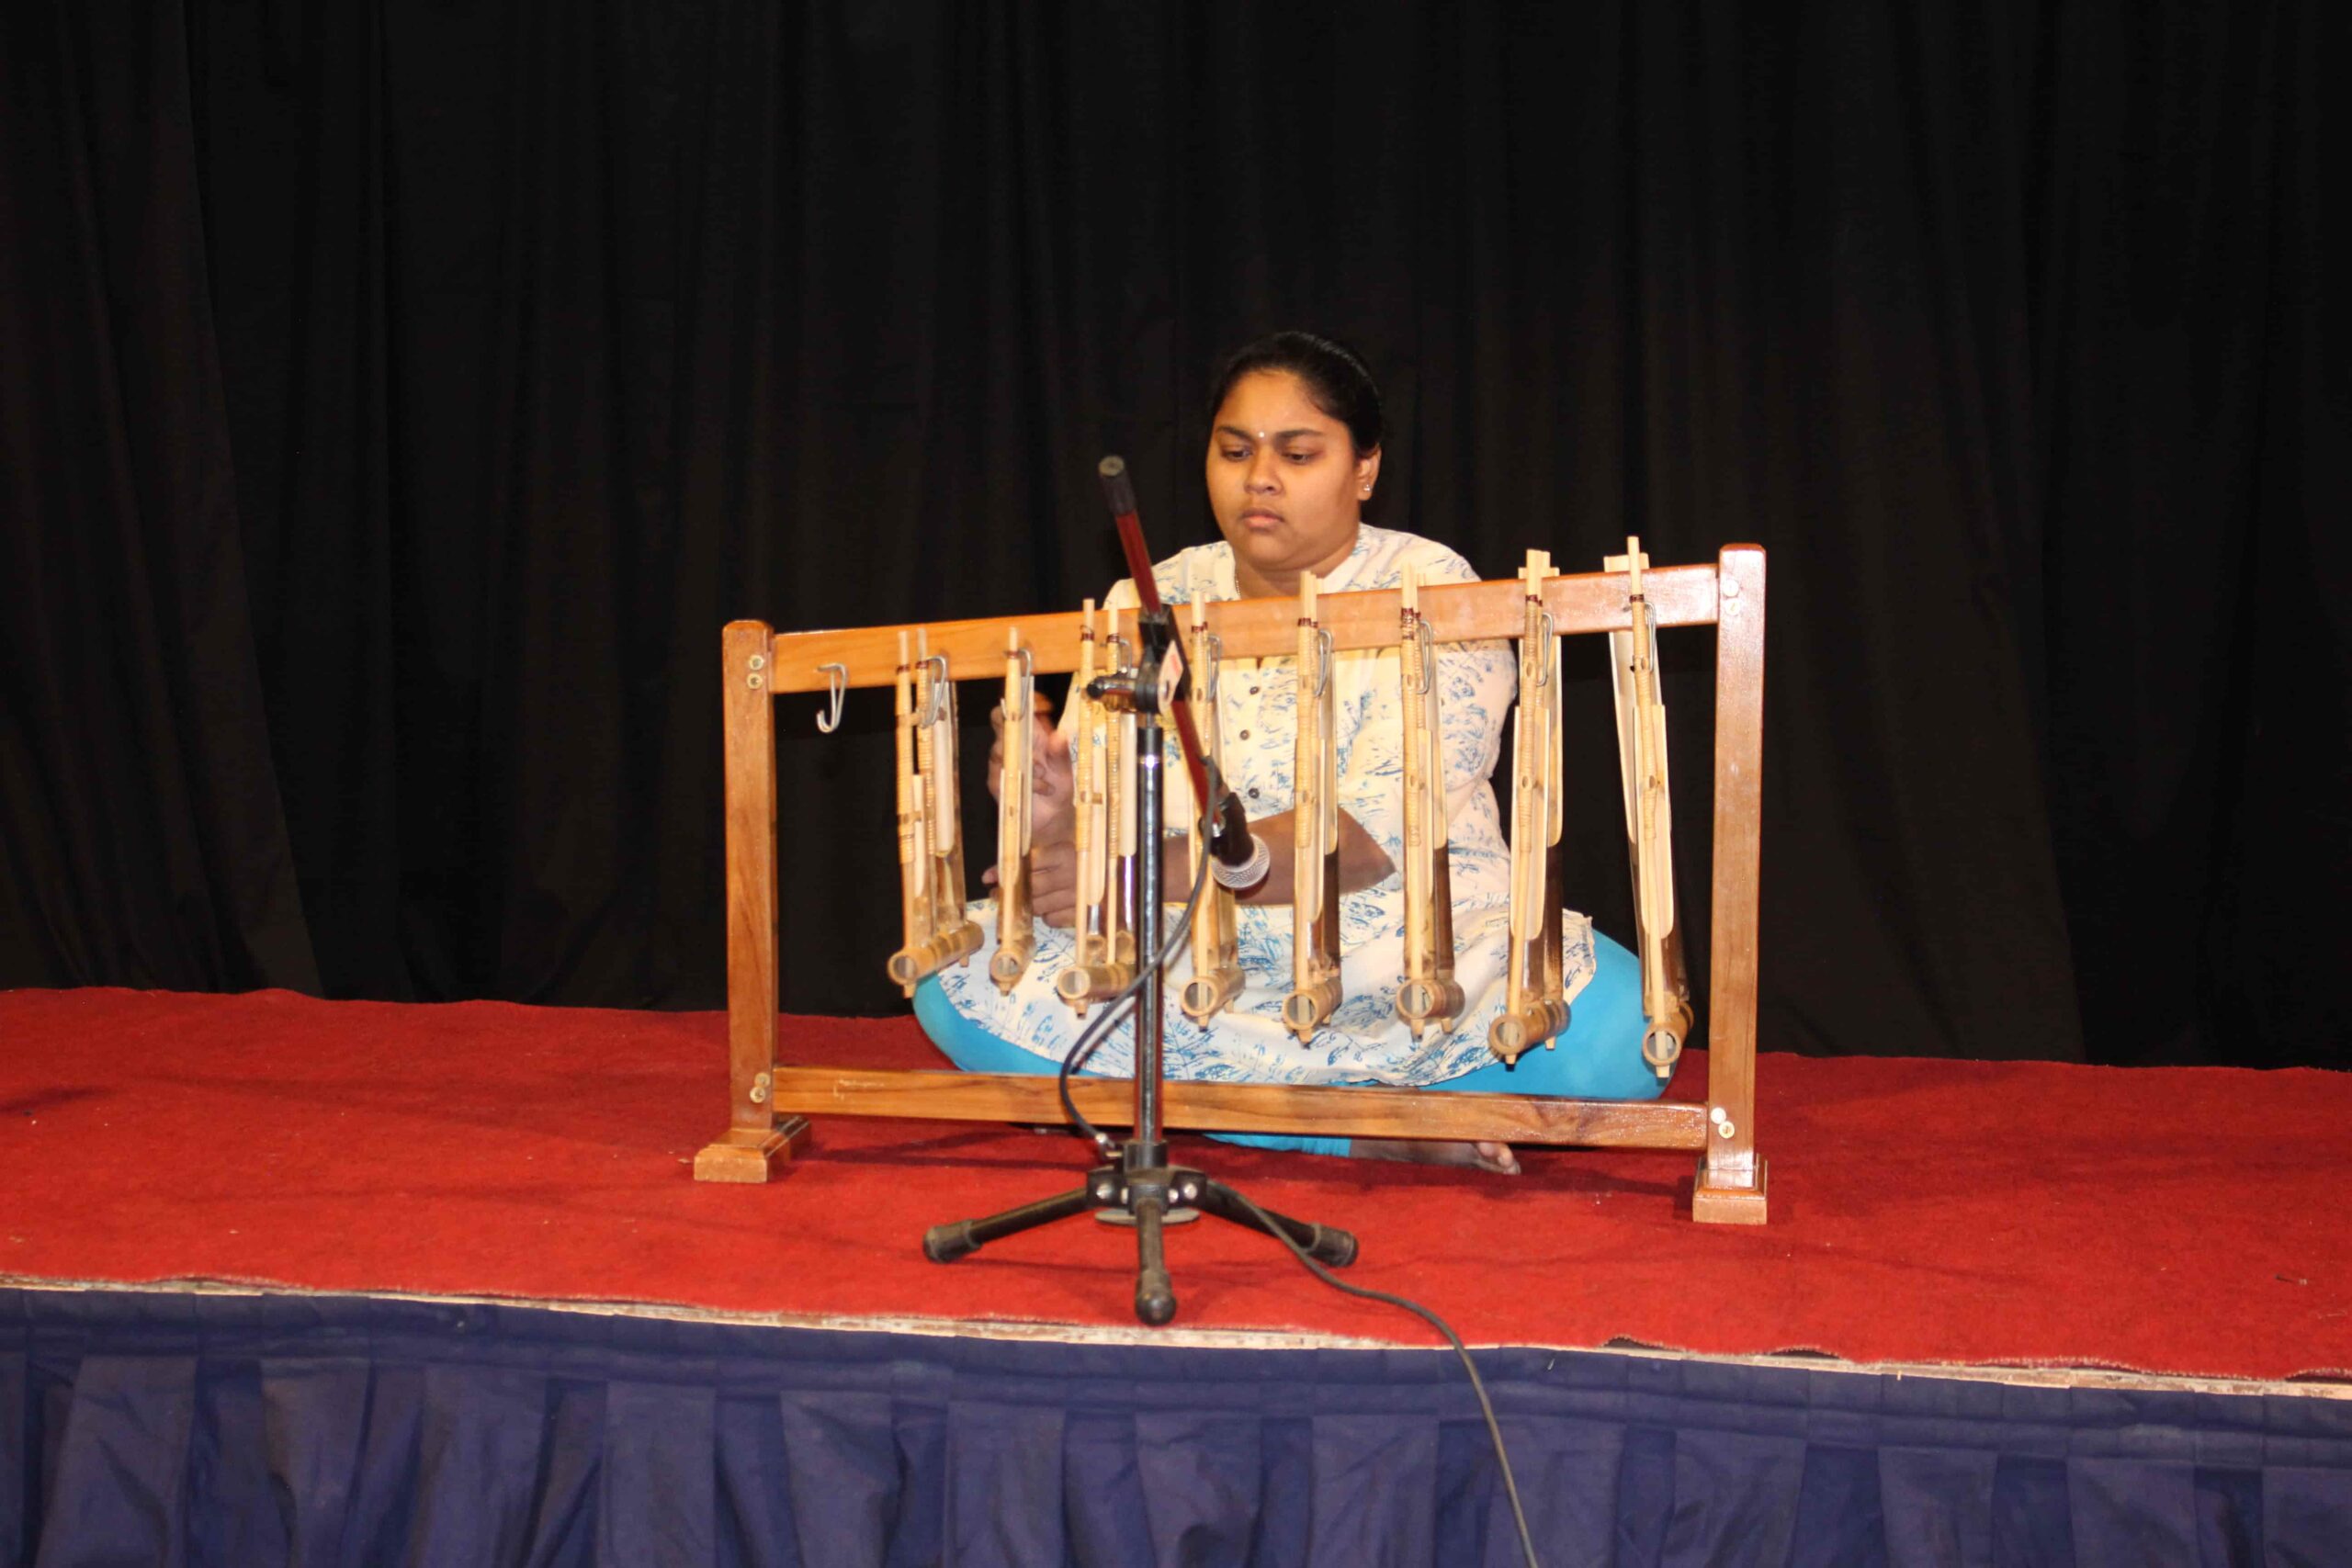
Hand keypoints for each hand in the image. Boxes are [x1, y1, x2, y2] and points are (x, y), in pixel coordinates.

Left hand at [984, 838, 1079, 927]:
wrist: (1115, 875)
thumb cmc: (1081, 857)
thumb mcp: (1060, 846)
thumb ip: (1034, 851)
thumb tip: (995, 865)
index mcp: (1065, 853)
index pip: (1027, 864)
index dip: (1003, 870)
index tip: (987, 878)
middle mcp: (1071, 875)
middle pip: (1030, 887)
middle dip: (1011, 892)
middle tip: (996, 894)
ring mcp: (1076, 897)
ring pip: (1038, 906)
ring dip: (1028, 904)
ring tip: (1021, 901)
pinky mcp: (1080, 915)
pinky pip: (1052, 920)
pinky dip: (1047, 915)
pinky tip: (1050, 907)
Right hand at [986, 700, 1074, 840]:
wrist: (1053, 819)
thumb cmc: (1059, 789)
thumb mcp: (1065, 770)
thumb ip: (1061, 754)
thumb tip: (1060, 735)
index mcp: (1029, 736)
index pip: (1014, 712)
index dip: (1017, 704)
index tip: (1031, 706)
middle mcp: (1011, 745)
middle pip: (999, 724)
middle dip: (1018, 736)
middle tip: (1039, 755)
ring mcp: (1000, 763)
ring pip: (1002, 749)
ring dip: (1028, 764)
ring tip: (1046, 776)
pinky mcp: (996, 781)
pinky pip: (1005, 774)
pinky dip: (1028, 782)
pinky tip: (1042, 789)